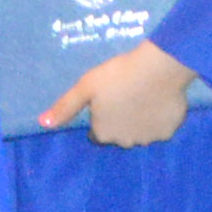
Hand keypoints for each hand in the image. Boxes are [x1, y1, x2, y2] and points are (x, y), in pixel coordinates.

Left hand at [42, 39, 200, 146]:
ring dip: (139, 121)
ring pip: (140, 132)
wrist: (158, 69)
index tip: (106, 101)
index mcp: (103, 133)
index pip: (97, 133)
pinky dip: (159, 118)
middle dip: (119, 121)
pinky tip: (158, 99)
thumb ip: (65, 107)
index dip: (100, 117)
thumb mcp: (86, 87)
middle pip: (119, 134)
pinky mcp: (168, 132)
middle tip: (125, 96)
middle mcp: (124, 142)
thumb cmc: (117, 75)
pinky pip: (161, 127)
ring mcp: (148, 139)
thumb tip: (42, 123)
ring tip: (142, 96)